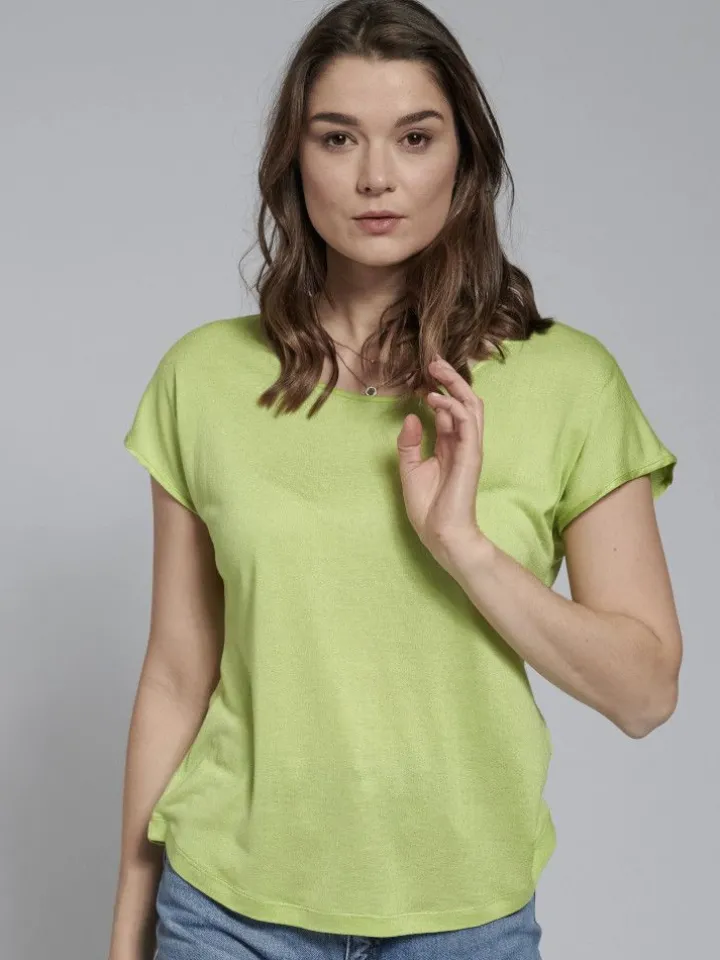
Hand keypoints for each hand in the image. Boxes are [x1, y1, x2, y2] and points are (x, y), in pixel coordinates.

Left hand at [396, 354, 486, 569]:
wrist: (442, 534)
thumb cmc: (429, 508)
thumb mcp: (410, 470)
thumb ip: (409, 444)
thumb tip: (411, 416)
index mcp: (449, 446)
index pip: (449, 410)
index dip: (437, 390)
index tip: (421, 378)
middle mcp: (462, 443)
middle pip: (465, 401)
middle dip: (452, 379)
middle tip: (434, 362)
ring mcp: (469, 448)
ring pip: (471, 406)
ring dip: (455, 385)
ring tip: (436, 370)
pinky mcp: (471, 455)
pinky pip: (467, 423)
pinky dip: (452, 407)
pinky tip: (434, 400)